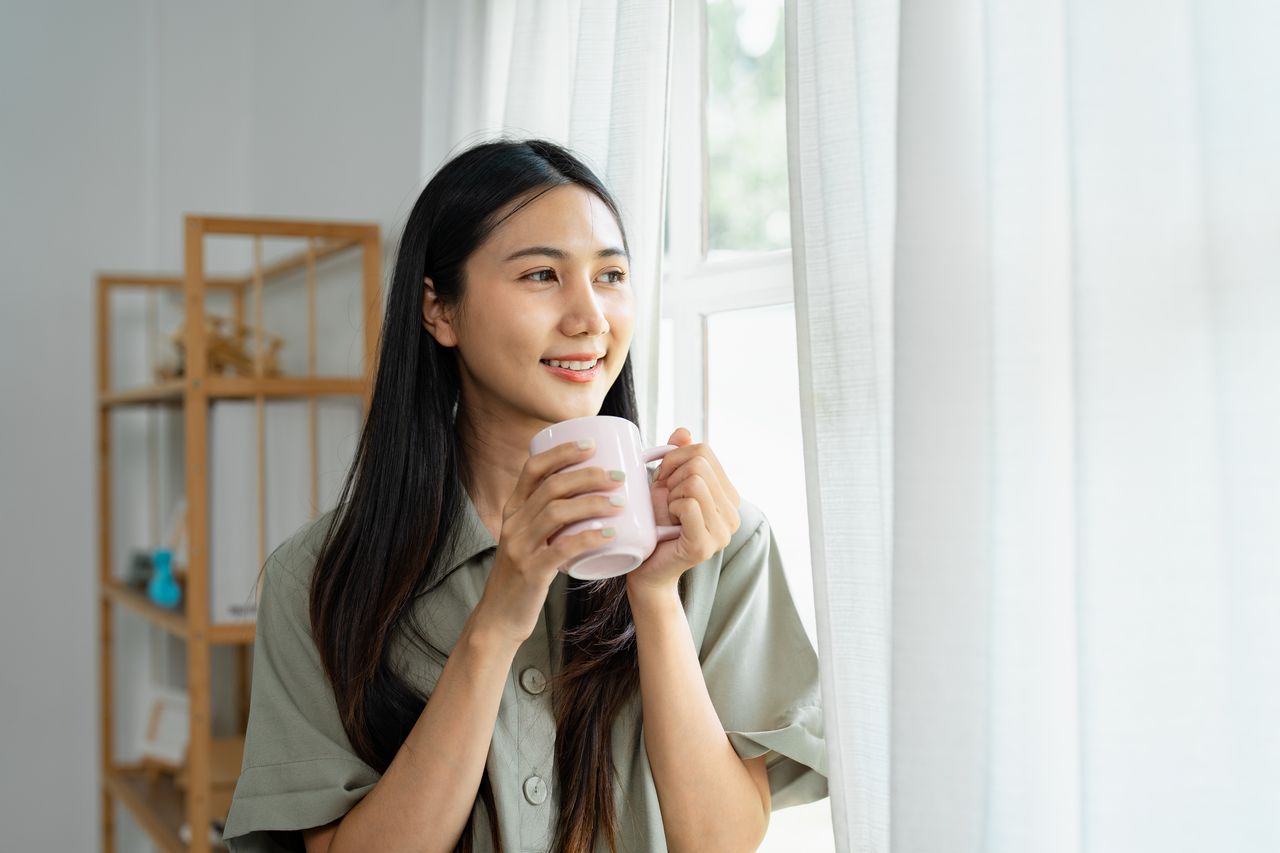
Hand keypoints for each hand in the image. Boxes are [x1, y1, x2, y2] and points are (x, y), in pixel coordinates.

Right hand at [474, 439, 627, 645]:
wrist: (499, 617)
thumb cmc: (524, 574)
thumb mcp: (528, 538)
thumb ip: (549, 518)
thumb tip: (589, 495)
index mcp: (513, 510)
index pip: (533, 468)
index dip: (561, 452)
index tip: (590, 444)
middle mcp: (513, 523)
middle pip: (551, 487)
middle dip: (587, 476)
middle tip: (617, 476)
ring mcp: (520, 547)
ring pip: (557, 513)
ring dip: (593, 503)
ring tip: (621, 502)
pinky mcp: (531, 571)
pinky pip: (562, 548)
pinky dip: (588, 538)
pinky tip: (610, 534)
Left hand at [625, 427, 741, 595]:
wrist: (645, 567)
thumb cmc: (655, 525)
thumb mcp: (666, 484)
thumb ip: (679, 457)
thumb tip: (683, 431)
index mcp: (729, 496)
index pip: (704, 451)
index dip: (675, 457)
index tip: (662, 477)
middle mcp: (734, 513)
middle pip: (699, 464)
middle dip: (671, 475)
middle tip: (663, 498)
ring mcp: (723, 531)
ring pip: (695, 482)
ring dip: (671, 494)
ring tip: (667, 511)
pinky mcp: (706, 545)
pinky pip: (689, 504)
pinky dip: (671, 507)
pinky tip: (667, 522)